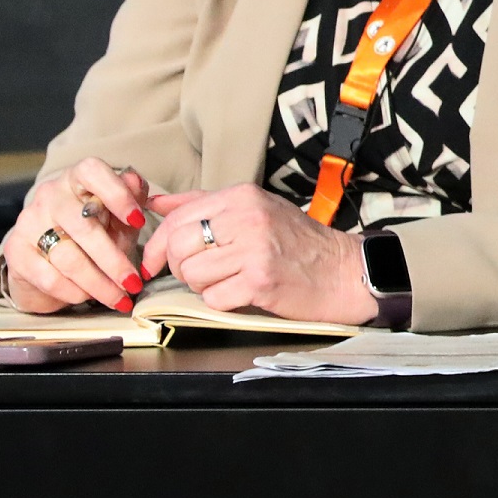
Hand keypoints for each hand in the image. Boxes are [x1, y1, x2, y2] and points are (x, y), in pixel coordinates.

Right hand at [0, 158, 152, 313]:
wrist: (48, 257)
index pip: (92, 172)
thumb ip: (132, 200)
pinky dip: (73, 291)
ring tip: (118, 298)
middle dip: (113, 261)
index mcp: (77, 178)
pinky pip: (48, 277)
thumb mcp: (118, 215)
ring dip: (98, 283)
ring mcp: (29, 222)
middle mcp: (50, 195)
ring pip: (68, 257)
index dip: (117, 195)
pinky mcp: (16, 251)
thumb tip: (136, 182)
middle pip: (83, 227)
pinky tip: (87, 297)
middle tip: (133, 283)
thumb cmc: (94, 229)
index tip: (138, 220)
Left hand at [140, 184, 378, 324]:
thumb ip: (204, 204)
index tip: (154, 262)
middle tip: (198, 273)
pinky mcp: (260, 281)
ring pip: (192, 274)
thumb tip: (156, 201)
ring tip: (229, 280)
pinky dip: (222, 301)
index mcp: (243, 196)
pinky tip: (242, 292)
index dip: (156, 245)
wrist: (343, 271)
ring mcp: (254, 250)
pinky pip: (213, 297)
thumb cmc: (298, 243)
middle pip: (178, 246)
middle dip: (179, 267)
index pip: (177, 218)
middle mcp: (247, 218)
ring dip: (203, 285)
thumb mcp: (255, 209)